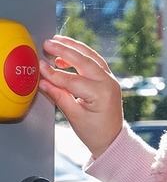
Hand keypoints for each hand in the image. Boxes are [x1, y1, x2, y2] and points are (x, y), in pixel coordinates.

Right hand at [39, 35, 123, 158]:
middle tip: (47, 43)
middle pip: (84, 61)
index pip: (73, 79)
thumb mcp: (74, 117)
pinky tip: (68, 53)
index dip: (53, 73)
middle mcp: (109, 83)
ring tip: (57, 41)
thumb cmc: (96, 132)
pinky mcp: (108, 79)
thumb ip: (59, 96)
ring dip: (74, 47)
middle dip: (64, 50)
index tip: (40, 66)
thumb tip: (43, 81)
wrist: (112, 139)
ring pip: (91, 57)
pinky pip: (95, 61)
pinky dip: (82, 55)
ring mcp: (111, 80)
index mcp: (101, 94)